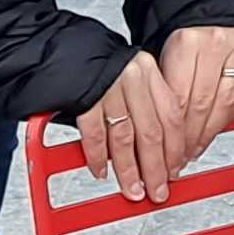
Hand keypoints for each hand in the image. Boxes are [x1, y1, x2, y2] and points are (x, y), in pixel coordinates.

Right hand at [70, 51, 188, 203]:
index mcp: (149, 72)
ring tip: (133, 189)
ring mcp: (107, 88)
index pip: (172, 116)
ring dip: (130, 170)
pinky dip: (98, 157)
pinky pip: (95, 134)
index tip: (176, 169)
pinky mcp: (83, 98)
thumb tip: (160, 146)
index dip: (176, 148)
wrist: (57, 44)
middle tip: (158, 190)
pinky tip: (101, 172)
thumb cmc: (94, 62)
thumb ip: (146, 101)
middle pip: (151, 132)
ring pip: (125, 138)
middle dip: (156, 168)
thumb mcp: (130, 73)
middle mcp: (132, 79)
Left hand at [159, 25, 233, 160]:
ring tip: (196, 148)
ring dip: (208, 132)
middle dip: (189, 136)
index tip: (165, 146)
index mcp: (187, 42)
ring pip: (224, 104)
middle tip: (179, 155)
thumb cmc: (192, 35)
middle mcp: (215, 44)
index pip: (178, 97)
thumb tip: (154, 128)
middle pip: (201, 104)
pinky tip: (215, 129)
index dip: (171, 128)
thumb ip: (164, 86)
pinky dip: (228, 118)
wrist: (223, 7)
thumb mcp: (168, 52)